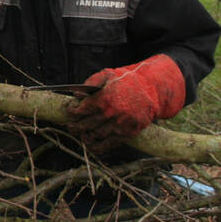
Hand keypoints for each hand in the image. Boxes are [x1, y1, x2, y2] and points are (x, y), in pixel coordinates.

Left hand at [66, 54, 184, 153]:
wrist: (152, 88)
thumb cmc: (127, 81)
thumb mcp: (107, 74)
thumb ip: (90, 82)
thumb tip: (76, 95)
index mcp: (104, 99)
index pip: (80, 111)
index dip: (71, 112)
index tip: (69, 111)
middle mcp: (112, 113)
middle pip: (86, 125)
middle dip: (74, 126)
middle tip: (70, 126)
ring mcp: (121, 124)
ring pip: (96, 135)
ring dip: (85, 136)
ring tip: (81, 132)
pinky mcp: (129, 133)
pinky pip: (109, 144)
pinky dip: (97, 147)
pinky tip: (90, 143)